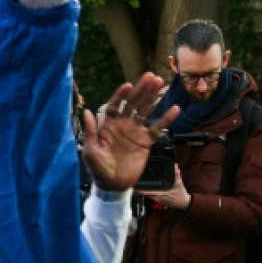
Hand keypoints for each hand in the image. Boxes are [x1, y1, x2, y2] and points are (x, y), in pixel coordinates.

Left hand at [81, 72, 180, 192]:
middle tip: (150, 76)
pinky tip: (175, 109)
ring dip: (153, 97)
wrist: (112, 185)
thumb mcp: (91, 151)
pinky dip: (166, 119)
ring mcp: (135, 132)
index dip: (121, 95)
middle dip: (141, 89)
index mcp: (108, 125)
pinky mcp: (145, 142)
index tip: (128, 85)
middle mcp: (122, 125)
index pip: (115, 105)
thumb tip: (86, 112)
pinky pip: (157, 128)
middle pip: (133, 103)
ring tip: (160, 83)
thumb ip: (91, 131)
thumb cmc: (98, 169)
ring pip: (146, 110)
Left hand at [140, 166, 191, 210]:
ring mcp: (158, 200)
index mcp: (161, 194)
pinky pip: (151, 197)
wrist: (183, 203)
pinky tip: (145, 190)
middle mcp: (158, 198)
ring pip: (148, 196)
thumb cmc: (181, 194)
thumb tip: (175, 166)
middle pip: (145, 194)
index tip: (136, 187)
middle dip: (140, 190)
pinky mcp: (159, 201)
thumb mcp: (179, 183)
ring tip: (137, 188)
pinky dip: (148, 193)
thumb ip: (176, 174)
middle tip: (134, 186)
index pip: (148, 192)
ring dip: (143, 192)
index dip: (140, 190)